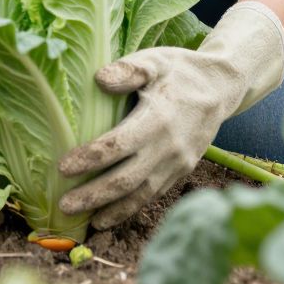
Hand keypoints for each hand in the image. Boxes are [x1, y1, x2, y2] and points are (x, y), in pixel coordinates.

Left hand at [57, 1, 283, 229]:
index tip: (62, 167)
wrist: (221, 87)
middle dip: (93, 195)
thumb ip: (129, 69)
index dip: (89, 158)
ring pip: (140, 195)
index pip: (117, 145)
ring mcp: (177, 163)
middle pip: (126, 179)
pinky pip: (153, 195)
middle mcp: (169, 148)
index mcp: (158, 119)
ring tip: (84, 222)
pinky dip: (130, 208)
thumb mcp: (155, 60)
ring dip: (111, 210)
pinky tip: (109, 215)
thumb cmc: (180, 70)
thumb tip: (99, 79)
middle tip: (63, 205)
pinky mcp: (182, 171)